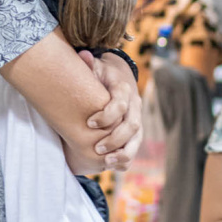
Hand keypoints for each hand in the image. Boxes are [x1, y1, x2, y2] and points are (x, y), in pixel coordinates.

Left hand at [78, 50, 141, 171]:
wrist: (119, 75)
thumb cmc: (102, 73)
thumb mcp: (96, 66)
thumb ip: (89, 64)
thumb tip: (84, 55)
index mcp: (124, 89)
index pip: (120, 104)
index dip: (106, 115)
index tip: (89, 123)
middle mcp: (134, 105)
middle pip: (132, 126)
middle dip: (114, 139)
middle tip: (96, 148)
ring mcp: (137, 119)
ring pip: (137, 139)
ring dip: (123, 153)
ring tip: (106, 162)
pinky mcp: (135, 130)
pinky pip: (135, 147)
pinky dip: (127, 158)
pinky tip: (114, 166)